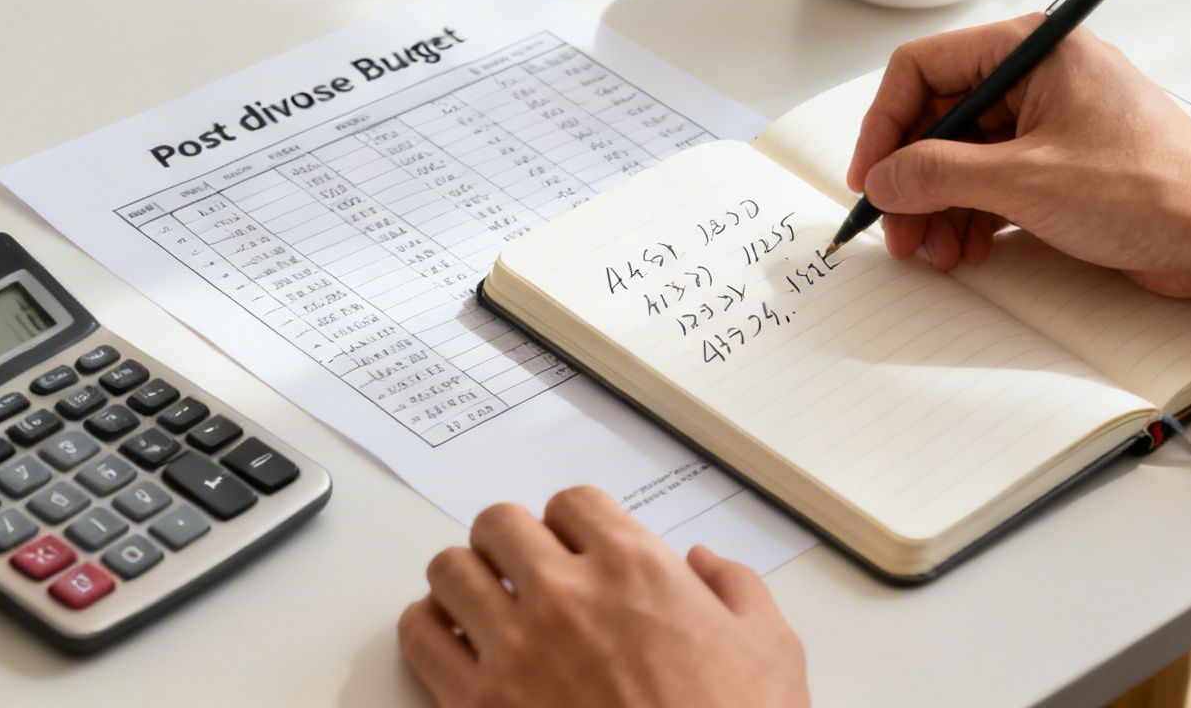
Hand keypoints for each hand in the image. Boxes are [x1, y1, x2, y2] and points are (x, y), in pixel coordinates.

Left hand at [399, 486, 809, 707]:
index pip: (571, 503)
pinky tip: (453, 643)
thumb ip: (736, 590)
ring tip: (483, 600)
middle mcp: (565, 594)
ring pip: (450, 570)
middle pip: (499, 524)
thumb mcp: (770, 649)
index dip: (572, 523)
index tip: (574, 544)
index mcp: (634, 567)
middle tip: (523, 567)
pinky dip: (428, 630)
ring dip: (466, 579)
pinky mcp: (478, 704)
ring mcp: (515, 648)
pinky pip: (420, 636)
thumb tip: (705, 565)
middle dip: (510, 541)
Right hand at [846, 15, 1190, 322]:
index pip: (924, 67)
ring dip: (939, 206)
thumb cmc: (1154, 188)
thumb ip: (940, 174)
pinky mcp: (1062, 165)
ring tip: (933, 250)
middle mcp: (1038, 76)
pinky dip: (972, 215)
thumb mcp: (1026, 180)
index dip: (885, 124)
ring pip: (963, 156)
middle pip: (940, 118)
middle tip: (896, 228)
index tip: (871, 176)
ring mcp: (1050, 122)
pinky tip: (966, 248)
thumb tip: (884, 178)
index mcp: (1032, 49)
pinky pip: (994, 182)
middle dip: (912, 178)